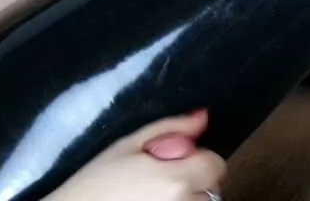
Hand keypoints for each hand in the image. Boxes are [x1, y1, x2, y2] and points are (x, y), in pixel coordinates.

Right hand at [44, 110, 225, 200]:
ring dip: (188, 196)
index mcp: (176, 180)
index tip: (175, 161)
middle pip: (211, 187)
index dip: (198, 159)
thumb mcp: (126, 146)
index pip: (216, 165)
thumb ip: (170, 128)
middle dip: (193, 179)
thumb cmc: (93, 183)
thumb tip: (203, 116)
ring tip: (153, 195)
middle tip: (159, 179)